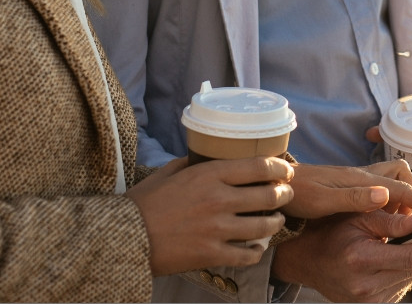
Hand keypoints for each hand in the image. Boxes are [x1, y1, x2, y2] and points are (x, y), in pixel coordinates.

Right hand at [127, 156, 293, 276]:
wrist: (125, 237)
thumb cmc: (143, 204)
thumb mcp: (168, 173)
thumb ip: (191, 163)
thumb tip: (205, 156)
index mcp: (208, 175)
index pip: (258, 166)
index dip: (279, 168)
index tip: (286, 170)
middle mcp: (218, 199)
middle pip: (268, 194)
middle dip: (284, 194)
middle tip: (287, 195)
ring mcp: (217, 228)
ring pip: (263, 226)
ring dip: (275, 223)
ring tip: (276, 221)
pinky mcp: (211, 254)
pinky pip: (246, 255)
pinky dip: (256, 252)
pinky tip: (257, 248)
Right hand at [271, 209, 411, 302]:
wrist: (309, 261)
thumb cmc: (333, 234)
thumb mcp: (359, 218)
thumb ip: (391, 221)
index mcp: (361, 260)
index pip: (411, 256)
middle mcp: (364, 286)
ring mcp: (367, 300)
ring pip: (410, 280)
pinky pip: (400, 288)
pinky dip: (406, 272)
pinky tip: (402, 259)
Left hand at [285, 161, 411, 221]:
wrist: (275, 186)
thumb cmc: (297, 193)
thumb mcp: (324, 200)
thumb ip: (356, 198)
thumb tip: (386, 195)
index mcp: (362, 179)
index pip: (402, 189)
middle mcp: (364, 176)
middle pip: (402, 178)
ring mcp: (357, 181)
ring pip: (391, 183)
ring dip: (402, 200)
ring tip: (402, 224)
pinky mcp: (351, 188)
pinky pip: (380, 192)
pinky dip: (388, 203)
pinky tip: (382, 220)